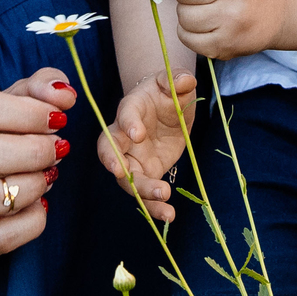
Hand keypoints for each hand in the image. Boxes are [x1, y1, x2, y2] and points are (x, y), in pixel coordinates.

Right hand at [0, 68, 69, 258]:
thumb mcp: (12, 102)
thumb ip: (40, 88)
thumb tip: (64, 92)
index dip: (25, 112)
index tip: (58, 118)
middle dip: (31, 151)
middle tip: (60, 148)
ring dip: (28, 186)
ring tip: (49, 175)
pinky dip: (30, 221)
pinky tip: (41, 203)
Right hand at [99, 69, 195, 225]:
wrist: (166, 107)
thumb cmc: (166, 92)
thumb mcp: (174, 82)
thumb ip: (177, 80)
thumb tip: (185, 80)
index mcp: (132, 108)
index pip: (124, 114)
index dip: (127, 123)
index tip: (137, 133)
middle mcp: (124, 135)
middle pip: (111, 150)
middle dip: (114, 162)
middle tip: (124, 172)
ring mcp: (132, 157)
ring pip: (126, 178)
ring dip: (141, 192)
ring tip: (164, 200)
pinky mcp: (145, 172)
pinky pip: (144, 192)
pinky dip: (153, 206)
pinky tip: (169, 215)